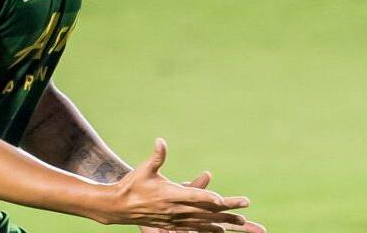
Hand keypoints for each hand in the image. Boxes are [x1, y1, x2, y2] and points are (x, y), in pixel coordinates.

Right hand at [100, 138, 265, 232]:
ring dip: (225, 222)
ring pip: (205, 222)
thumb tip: (160, 141)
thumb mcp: (144, 169)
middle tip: (246, 209)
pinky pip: (197, 228)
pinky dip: (211, 229)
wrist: (120, 207)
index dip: (207, 197)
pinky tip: (222, 230)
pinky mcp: (175, 224)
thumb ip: (156, 156)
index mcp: (170, 194)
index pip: (193, 196)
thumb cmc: (133, 185)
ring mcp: (177, 219)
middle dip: (227, 210)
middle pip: (206, 211)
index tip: (222, 199)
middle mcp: (176, 210)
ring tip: (243, 223)